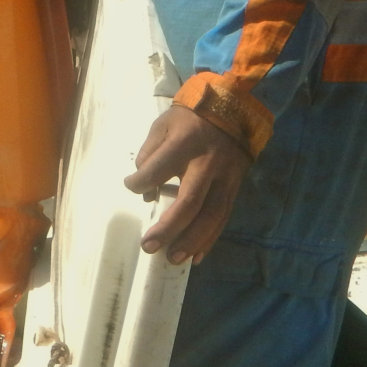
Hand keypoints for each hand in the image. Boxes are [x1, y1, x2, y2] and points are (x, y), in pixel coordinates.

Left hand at [122, 105, 252, 263]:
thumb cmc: (189, 118)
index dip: (139, 182)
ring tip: (173, 258)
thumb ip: (150, 155)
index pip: (158, 169)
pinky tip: (196, 256)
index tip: (130, 186)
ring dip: (192, 241)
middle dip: (169, 228)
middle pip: (190, 201)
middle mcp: (208, 162)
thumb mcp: (163, 125)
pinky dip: (210, 239)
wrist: (232, 107)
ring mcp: (226, 177)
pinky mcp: (235, 187)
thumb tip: (146, 191)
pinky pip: (223, 217)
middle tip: (149, 247)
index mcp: (186, 142)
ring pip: (211, 215)